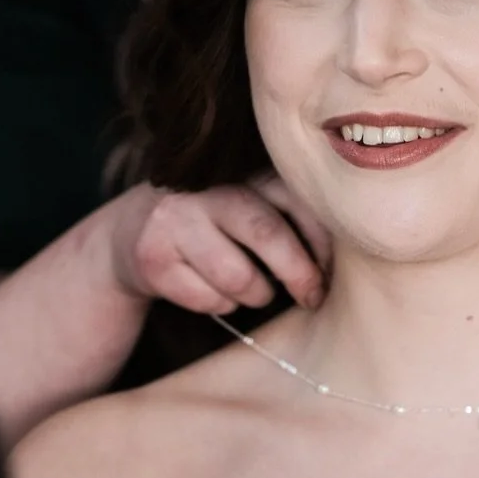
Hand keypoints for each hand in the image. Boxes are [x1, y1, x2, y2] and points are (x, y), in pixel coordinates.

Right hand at [109, 176, 331, 313]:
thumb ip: (291, 219)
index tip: (332, 272)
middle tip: (312, 297)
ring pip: (238, 278)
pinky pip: (207, 299)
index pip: (294, 199)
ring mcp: (175, 220)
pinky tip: (212, 290)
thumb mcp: (250, 207)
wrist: (130, 232)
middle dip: (299, 274)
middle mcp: (206, 189)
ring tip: (253, 290)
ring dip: (256, 296)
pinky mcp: (153, 257)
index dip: (321, 241)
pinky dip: (220, 305)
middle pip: (267, 233)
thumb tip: (347, 259)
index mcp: (241, 172)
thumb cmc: (214, 226)